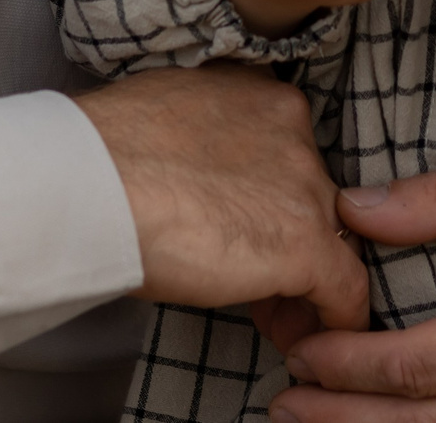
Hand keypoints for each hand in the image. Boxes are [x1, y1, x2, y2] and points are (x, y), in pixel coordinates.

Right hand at [74, 65, 368, 331]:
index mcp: (261, 97)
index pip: (287, 155)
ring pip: (330, 241)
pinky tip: (304, 339)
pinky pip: (344, 288)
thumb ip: (208, 142)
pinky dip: (335, 317)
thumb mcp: (171, 120)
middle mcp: (295, 131)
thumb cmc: (104, 153)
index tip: (246, 228)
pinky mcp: (305, 244)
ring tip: (269, 316)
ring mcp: (304, 187)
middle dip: (287, 238)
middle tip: (254, 277)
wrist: (91, 182)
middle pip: (310, 196)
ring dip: (304, 281)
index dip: (271, 200)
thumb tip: (198, 176)